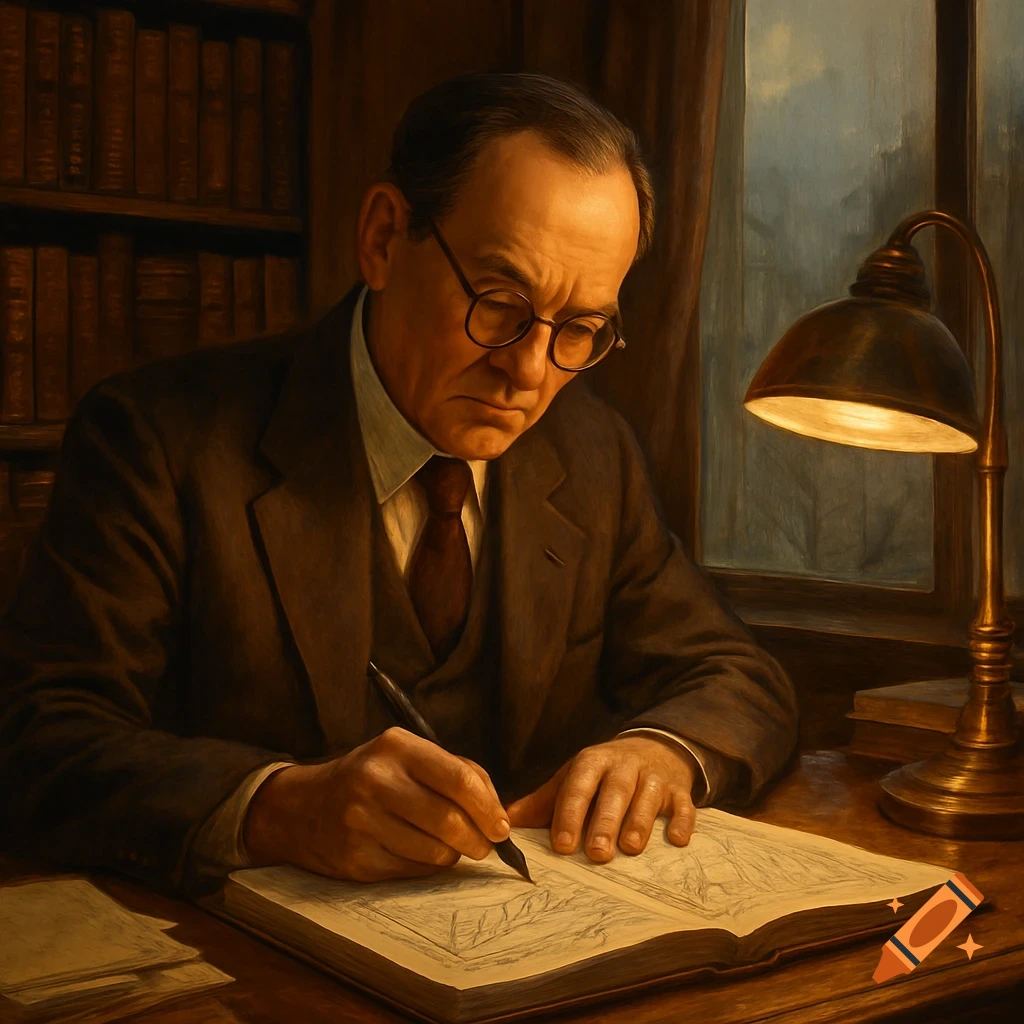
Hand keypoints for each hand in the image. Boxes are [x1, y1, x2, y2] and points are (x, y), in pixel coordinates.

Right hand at [242, 727, 510, 881]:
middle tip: (485, 845)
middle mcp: (376, 779)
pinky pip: (413, 871)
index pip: (458, 778)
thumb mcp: (406, 755)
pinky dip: (427, 867)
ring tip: (448, 846)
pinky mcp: (355, 857)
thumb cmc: (371, 777)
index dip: (489, 808)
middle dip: (478, 840)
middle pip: (449, 821)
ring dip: (453, 855)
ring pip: (434, 852)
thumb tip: (498, 812)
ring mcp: (361, 820)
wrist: (301, 807)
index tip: (502, 827)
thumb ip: (456, 771)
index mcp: (396, 746)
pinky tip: (417, 852)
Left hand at [506, 735, 697, 861]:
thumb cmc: (603, 773)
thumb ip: (543, 802)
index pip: (578, 786)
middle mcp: (624, 766)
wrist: (653, 748)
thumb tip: (506, 823)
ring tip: (631, 848)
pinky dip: (683, 821)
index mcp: (592, 762)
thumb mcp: (573, 778)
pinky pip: (685, 805)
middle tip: (597, 854)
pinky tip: (677, 841)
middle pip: (614, 791)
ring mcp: (654, 777)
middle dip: (605, 822)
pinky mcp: (680, 790)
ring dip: (640, 821)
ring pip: (648, 797)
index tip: (563, 845)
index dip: (570, 814)